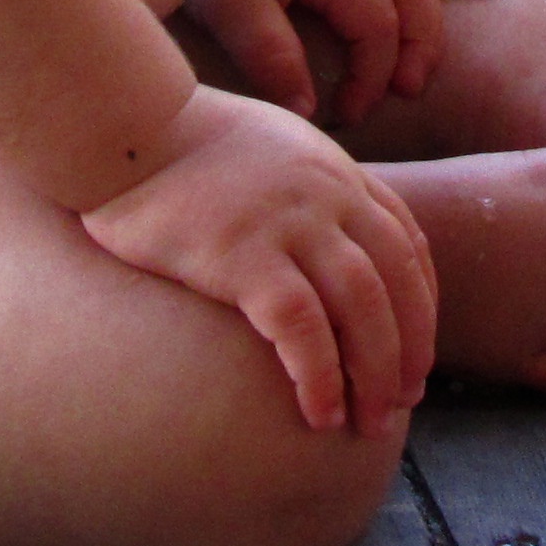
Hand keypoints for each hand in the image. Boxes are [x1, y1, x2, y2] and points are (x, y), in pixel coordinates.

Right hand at [79, 86, 441, 431]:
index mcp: (336, 172)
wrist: (125, 123)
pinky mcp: (243, 254)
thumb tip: (313, 235)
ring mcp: (288, 222)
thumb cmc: (181, 142)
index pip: (406, 244)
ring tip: (369, 423)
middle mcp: (326, 195)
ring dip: (375, 372)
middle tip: (402, 404)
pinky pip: (300, 325)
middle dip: (409, 349)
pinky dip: (319, 375)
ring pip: (362, 306)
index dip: (420, 306)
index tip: (414, 355)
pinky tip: (319, 413)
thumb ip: (303, 184)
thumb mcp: (268, 147)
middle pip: (395, 281)